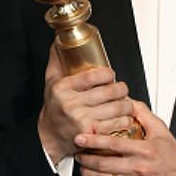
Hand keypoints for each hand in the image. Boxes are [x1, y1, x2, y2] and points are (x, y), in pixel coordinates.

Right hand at [36, 45, 133, 162]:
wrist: (48, 135)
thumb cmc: (55, 106)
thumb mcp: (52, 81)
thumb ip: (57, 60)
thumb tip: (59, 40)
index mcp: (63, 88)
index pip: (95, 75)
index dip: (109, 74)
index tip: (110, 75)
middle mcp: (71, 104)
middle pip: (111, 91)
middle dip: (122, 89)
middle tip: (121, 89)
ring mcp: (81, 120)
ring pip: (119, 108)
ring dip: (127, 104)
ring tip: (124, 103)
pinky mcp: (91, 134)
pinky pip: (118, 123)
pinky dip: (125, 120)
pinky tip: (122, 117)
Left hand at [75, 101, 175, 175]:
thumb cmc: (173, 157)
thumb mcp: (162, 131)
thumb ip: (144, 115)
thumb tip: (129, 102)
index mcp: (145, 150)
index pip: (113, 144)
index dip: (94, 141)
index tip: (81, 138)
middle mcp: (139, 167)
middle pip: (104, 164)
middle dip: (86, 159)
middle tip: (78, 154)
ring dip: (89, 174)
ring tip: (83, 168)